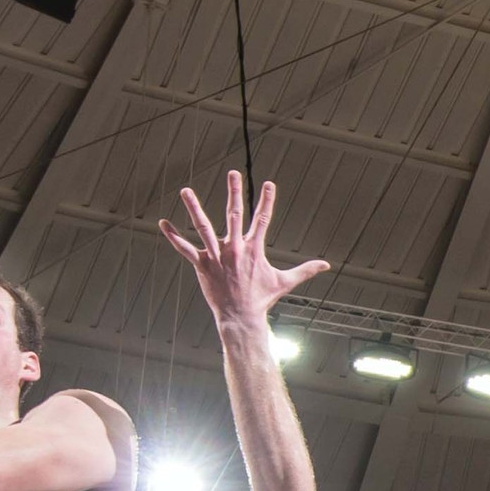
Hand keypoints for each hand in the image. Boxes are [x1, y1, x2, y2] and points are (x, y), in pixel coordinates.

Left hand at [160, 173, 329, 333]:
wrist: (241, 318)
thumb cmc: (262, 300)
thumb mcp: (285, 282)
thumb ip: (305, 270)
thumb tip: (326, 265)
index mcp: (254, 248)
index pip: (263, 218)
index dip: (267, 200)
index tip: (269, 183)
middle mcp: (235, 248)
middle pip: (234, 214)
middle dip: (234, 192)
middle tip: (233, 172)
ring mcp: (217, 256)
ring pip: (203, 227)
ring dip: (194, 207)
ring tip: (186, 190)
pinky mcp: (202, 266)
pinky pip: (185, 249)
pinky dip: (174, 236)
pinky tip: (163, 223)